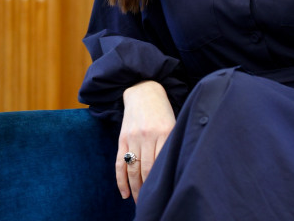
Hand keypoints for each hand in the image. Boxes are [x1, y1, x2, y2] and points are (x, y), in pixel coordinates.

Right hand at [117, 80, 175, 200]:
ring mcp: (133, 137)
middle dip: (148, 189)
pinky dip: (121, 180)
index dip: (161, 181)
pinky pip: (119, 163)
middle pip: (147, 170)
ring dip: (135, 188)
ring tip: (139, 202)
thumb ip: (172, 143)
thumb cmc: (162, 110)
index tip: (164, 194)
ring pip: (133, 169)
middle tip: (150, 203)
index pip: (162, 163)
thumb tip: (174, 169)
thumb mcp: (173, 123)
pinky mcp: (122, 138)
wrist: (143, 90)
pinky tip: (124, 193)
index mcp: (165, 132)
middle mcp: (148, 136)